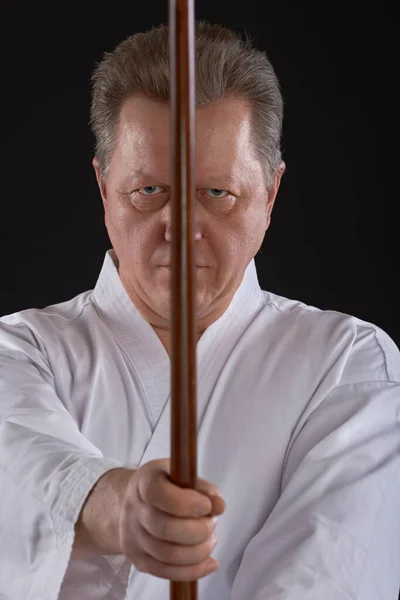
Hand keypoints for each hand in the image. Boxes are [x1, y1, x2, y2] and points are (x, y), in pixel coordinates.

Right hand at [118, 458, 225, 580]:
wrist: (138, 503)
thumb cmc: (167, 486)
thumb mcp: (183, 475)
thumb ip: (204, 488)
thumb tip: (219, 506)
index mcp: (144, 482)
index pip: (157, 494)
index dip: (186, 503)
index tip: (207, 506)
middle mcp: (134, 510)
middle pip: (165, 528)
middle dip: (198, 530)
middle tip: (211, 523)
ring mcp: (133, 538)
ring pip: (168, 555)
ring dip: (199, 551)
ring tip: (210, 540)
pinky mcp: (138, 560)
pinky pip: (167, 573)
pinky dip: (193, 570)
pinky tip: (209, 562)